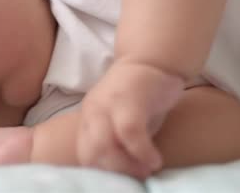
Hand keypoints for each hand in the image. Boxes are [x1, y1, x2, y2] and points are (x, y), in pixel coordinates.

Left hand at [77, 61, 183, 177]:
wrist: (152, 58)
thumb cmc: (141, 96)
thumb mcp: (124, 122)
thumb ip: (119, 144)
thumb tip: (125, 174)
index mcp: (88, 118)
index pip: (84, 154)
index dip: (103, 173)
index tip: (124, 180)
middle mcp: (93, 111)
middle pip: (90, 153)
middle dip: (114, 172)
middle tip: (137, 177)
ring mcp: (108, 104)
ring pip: (105, 145)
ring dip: (127, 166)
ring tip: (146, 170)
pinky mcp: (128, 99)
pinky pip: (129, 133)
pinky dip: (142, 152)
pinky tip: (155, 160)